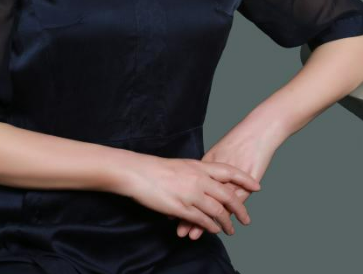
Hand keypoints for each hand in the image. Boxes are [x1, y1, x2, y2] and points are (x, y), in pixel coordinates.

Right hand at [126, 153, 260, 236]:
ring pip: (217, 210)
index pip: (229, 171)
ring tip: (232, 230)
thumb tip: (207, 179)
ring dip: (226, 222)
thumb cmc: (158, 168)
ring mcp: (191, 194)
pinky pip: (202, 220)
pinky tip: (215, 230)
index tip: (257, 186)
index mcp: (199, 166)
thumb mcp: (183, 165)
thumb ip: (197, 172)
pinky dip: (211, 226)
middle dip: (240, 208)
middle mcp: (199, 179)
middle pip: (227, 195)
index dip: (244, 179)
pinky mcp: (182, 207)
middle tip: (247, 219)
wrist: (139, 172)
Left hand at [175, 125, 277, 239]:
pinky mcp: (244, 181)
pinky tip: (217, 224)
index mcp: (208, 163)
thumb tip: (194, 185)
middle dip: (188, 215)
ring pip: (212, 203)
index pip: (192, 187)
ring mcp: (229, 176)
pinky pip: (230, 201)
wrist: (259, 131)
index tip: (170, 215)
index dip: (181, 201)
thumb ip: (209, 170)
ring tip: (192, 235)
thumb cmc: (241, 141)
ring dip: (202, 220)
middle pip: (199, 197)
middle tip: (178, 230)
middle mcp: (216, 170)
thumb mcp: (220, 154)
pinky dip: (223, 213)